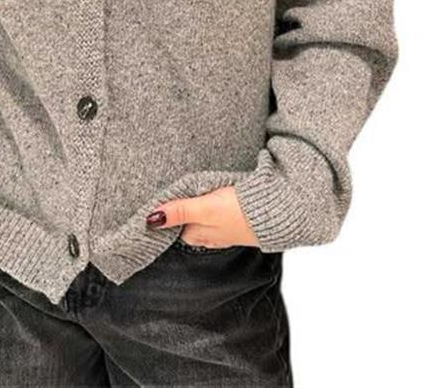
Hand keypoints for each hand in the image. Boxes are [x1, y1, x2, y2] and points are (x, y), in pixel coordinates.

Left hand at [145, 186, 260, 248]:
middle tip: (168, 194)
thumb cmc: (242, 212)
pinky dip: (211, 206)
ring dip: (194, 208)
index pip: (173, 228)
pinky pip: (217, 214)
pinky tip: (213, 195)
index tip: (155, 205)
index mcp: (199, 234)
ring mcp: (224, 228)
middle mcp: (209, 234)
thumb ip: (180, 211)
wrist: (277, 212)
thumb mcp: (206, 209)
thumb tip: (150, 220)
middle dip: (178, 212)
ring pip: (202, 220)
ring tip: (187, 193)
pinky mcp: (237, 219)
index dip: (164, 216)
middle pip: (186, 225)